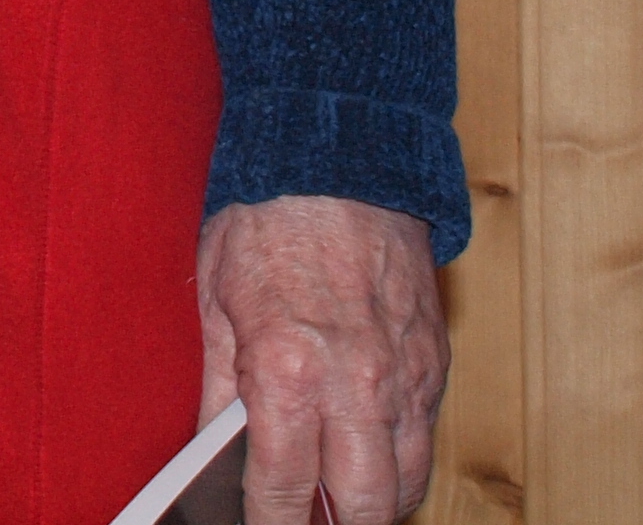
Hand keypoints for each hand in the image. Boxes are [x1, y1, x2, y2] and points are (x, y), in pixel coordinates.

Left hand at [196, 196, 445, 522]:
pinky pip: (424, 438)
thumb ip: (216, 384)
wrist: (339, 154)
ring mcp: (405, 375)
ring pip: (405, 482)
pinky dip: (398, 460)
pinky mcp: (433, 360)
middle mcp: (357, 383)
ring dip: (372, 503)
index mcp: (290, 369)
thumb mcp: (213, 296)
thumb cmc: (265, 218)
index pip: (285, 489)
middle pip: (363, 508)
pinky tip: (366, 455)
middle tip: (302, 523)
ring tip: (335, 501)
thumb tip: (210, 450)